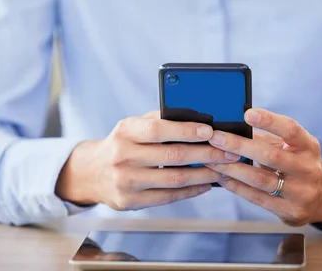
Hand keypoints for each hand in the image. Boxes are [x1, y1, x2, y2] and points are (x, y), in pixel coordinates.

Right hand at [55, 111, 238, 209]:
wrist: (91, 172)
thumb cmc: (122, 144)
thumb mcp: (132, 126)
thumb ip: (159, 121)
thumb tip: (197, 118)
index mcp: (125, 131)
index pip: (159, 129)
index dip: (186, 130)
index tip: (210, 130)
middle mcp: (122, 156)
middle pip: (172, 155)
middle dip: (206, 153)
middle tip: (229, 152)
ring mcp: (125, 181)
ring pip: (174, 179)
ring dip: (204, 174)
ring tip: (223, 169)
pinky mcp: (129, 202)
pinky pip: (168, 197)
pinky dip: (190, 190)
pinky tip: (206, 184)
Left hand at [206, 108, 321, 226]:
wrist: (320, 198)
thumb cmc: (296, 163)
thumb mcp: (290, 147)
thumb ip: (265, 138)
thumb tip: (233, 127)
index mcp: (309, 147)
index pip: (291, 130)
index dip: (270, 121)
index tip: (247, 113)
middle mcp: (308, 169)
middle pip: (271, 156)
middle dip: (239, 145)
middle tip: (215, 138)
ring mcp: (301, 193)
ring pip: (260, 180)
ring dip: (232, 168)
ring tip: (211, 159)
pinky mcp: (290, 212)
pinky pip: (257, 198)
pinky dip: (236, 186)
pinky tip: (221, 177)